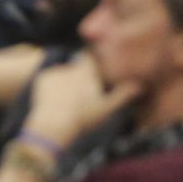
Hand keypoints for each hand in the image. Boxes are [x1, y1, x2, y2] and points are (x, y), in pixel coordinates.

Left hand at [24, 52, 138, 147]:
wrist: (55, 123)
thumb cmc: (84, 117)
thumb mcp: (107, 108)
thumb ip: (123, 95)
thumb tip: (140, 85)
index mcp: (86, 72)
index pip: (89, 58)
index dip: (91, 63)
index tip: (93, 72)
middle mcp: (71, 67)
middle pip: (76, 67)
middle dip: (77, 77)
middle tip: (80, 93)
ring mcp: (55, 72)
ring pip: (62, 74)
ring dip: (64, 82)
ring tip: (66, 100)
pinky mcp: (42, 79)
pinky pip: (48, 80)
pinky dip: (51, 87)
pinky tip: (54, 101)